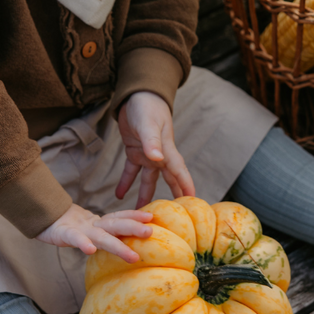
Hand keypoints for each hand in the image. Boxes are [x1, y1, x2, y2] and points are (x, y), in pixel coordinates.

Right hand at [36, 203, 152, 262]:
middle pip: (116, 225)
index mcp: (99, 223)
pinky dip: (83, 244)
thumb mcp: (89, 228)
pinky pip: (75, 239)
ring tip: (132, 256)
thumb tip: (128, 237)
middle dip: (133, 228)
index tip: (152, 217)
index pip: (119, 217)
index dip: (134, 216)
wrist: (42, 217)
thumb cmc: (69, 226)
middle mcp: (93, 225)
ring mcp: (79, 230)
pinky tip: (90, 251)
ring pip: (101, 236)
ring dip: (118, 245)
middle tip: (151, 232)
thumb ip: (105, 230)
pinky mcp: (64, 234)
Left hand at [116, 91, 194, 206]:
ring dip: (145, 196)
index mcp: (166, 150)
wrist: (137, 95)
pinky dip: (126, 183)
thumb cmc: (146, 107)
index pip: (179, 172)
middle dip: (171, 197)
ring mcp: (148, 155)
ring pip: (149, 181)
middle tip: (174, 218)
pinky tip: (119, 195)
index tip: (193, 202)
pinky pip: (131, 172)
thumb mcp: (148, 124)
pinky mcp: (135, 152)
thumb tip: (158, 159)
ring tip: (139, 214)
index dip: (186, 187)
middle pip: (168, 180)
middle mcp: (160, 156)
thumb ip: (152, 142)